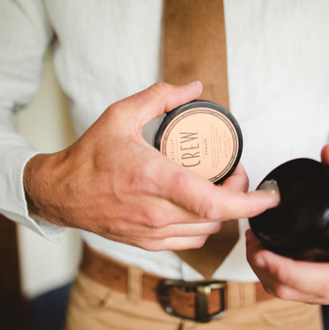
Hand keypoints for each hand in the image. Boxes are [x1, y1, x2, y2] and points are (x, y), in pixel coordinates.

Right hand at [24, 81, 277, 250]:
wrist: (60, 194)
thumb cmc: (89, 157)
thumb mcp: (121, 115)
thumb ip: (160, 96)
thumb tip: (193, 87)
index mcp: (153, 178)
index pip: (213, 202)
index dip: (249, 202)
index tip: (268, 194)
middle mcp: (156, 211)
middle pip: (218, 217)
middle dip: (241, 198)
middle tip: (238, 174)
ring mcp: (152, 232)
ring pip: (207, 231)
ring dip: (224, 212)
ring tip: (222, 188)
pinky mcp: (148, 242)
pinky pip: (191, 240)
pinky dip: (205, 225)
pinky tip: (202, 207)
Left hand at [246, 144, 328, 304]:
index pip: (325, 280)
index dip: (292, 273)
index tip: (266, 255)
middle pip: (298, 292)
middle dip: (268, 272)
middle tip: (252, 245)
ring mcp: (328, 287)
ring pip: (289, 293)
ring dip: (264, 273)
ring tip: (252, 244)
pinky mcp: (315, 287)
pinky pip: (289, 290)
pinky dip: (269, 275)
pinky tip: (259, 254)